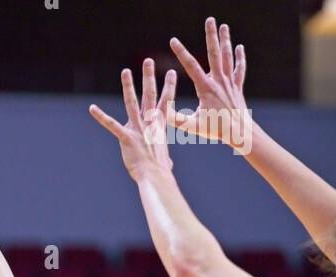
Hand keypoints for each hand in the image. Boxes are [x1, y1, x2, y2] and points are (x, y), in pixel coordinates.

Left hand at [90, 63, 176, 183]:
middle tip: (148, 61)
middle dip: (149, 77)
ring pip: (132, 103)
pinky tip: (92, 108)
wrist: (155, 178)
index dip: (169, 86)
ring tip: (126, 71)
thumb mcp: (164, 162)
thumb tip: (168, 165)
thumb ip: (164, 158)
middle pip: (150, 95)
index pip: (166, 101)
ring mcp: (137, 129)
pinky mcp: (126, 138)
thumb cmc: (159, 173)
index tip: (171, 72)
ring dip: (128, 86)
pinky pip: (111, 125)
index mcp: (159, 126)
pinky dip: (101, 116)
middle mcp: (149, 123)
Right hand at [168, 17, 249, 150]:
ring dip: (225, 40)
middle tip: (210, 20)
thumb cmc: (215, 130)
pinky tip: (239, 47)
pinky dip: (240, 58)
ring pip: (227, 57)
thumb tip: (160, 113)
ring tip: (223, 26)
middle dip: (211, 36)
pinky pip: (239, 69)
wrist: (239, 133)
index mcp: (206, 88)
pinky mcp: (237, 87)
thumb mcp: (192, 126)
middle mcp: (219, 81)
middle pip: (214, 53)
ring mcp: (229, 82)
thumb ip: (176, 119)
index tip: (173, 40)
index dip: (181, 52)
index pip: (191, 66)